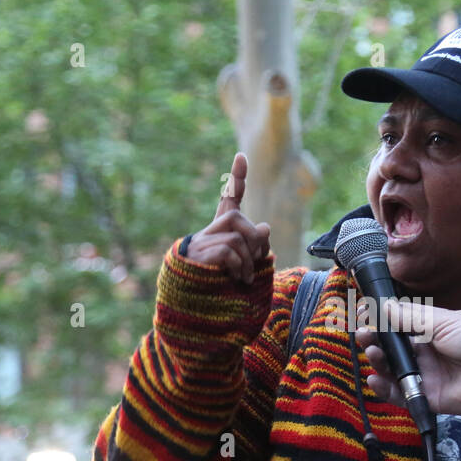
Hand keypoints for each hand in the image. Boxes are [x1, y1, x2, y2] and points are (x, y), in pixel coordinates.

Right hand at [185, 152, 271, 284]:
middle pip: (237, 218)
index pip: (230, 199)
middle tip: (257, 262)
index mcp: (223, 230)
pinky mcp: (198, 254)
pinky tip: (235, 278)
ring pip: (236, 237)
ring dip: (248, 260)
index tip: (242, 156)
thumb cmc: (225, 284)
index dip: (236, 178)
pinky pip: (228, 250)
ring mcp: (201, 241)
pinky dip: (238, 266)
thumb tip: (264, 227)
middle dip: (254, 241)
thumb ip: (258, 243)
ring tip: (246, 277)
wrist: (196, 303)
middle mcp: (210, 230)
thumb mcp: (248, 262)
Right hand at [356, 302, 460, 415]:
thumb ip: (409, 317)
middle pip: (390, 351)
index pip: (396, 329)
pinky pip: (401, 396)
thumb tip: (382, 305)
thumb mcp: (440, 321)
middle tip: (364, 336)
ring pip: (392, 372)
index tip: (364, 319)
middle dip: (374, 343)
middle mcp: (424, 354)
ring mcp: (424, 376)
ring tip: (372, 353)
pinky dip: (386, 390)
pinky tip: (376, 380)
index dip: (379, 326)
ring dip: (378, 363)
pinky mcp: (427, 397)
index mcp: (427, 332)